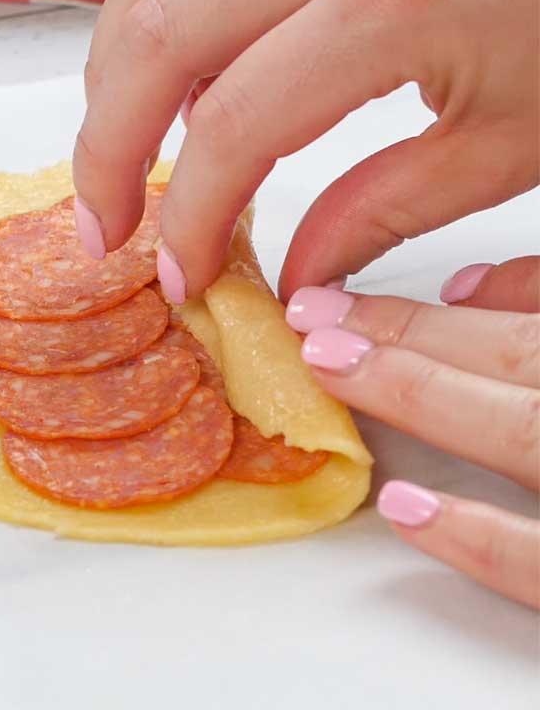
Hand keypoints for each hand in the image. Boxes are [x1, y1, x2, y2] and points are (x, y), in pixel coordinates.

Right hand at [72, 0, 538, 303]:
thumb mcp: (507, 145)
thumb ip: (379, 213)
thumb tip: (290, 277)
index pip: (232, 126)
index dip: (190, 217)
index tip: (184, 276)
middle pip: (156, 37)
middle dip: (106, 149)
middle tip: (106, 227)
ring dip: (114, 78)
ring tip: (123, 157)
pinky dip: (158, 23)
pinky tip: (174, 85)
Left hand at [285, 256, 539, 607]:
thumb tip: (461, 288)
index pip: (524, 323)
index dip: (424, 313)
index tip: (334, 304)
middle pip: (516, 357)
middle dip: (407, 334)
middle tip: (309, 319)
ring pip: (525, 432)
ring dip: (424, 394)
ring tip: (330, 364)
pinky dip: (482, 539)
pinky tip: (400, 506)